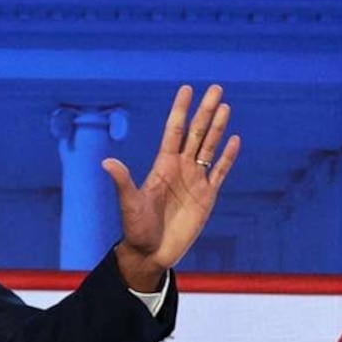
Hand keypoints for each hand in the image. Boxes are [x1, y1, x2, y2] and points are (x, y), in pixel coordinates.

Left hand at [103, 84, 240, 290]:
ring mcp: (194, 181)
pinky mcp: (207, 196)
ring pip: (209, 148)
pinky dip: (227, 157)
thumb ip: (123, 181)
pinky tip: (234, 140)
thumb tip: (107, 162)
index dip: (181, 110)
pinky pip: (219, 172)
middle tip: (215, 88)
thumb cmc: (136, 229)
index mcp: (162, 166)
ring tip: (225, 106)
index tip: (187, 89)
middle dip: (205, 111)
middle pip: (196, 133)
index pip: (174, 131)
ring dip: (217, 128)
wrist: (151, 253)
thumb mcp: (129, 203)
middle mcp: (180, 168)